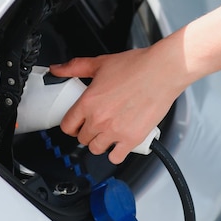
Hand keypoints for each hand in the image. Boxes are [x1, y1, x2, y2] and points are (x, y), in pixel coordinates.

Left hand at [50, 44, 184, 163]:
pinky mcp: (132, 139)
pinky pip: (116, 157)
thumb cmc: (137, 66)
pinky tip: (119, 144)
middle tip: (95, 125)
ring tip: (107, 134)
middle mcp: (99, 119)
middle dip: (87, 132)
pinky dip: (116, 153)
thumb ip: (75, 67)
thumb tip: (58, 69)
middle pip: (82, 139)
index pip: (67, 126)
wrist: (163, 71)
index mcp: (88, 102)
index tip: (76, 124)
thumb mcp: (101, 63)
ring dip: (100, 143)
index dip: (70, 126)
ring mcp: (115, 131)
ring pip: (96, 149)